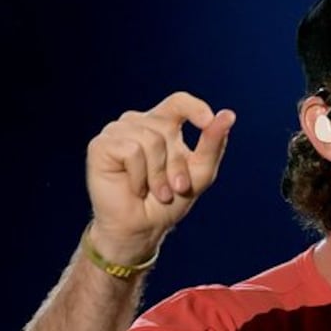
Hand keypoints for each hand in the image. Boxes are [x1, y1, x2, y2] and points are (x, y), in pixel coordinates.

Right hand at [85, 93, 235, 261]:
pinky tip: (134, 188)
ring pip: (150, 140)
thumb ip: (213, 144)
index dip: (194, 108)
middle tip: (173, 189)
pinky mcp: (101, 145)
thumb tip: (229, 115)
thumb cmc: (167, 202)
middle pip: (166, 128)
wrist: (141, 229)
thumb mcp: (199, 173)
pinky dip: (139, 177)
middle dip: (176, 164)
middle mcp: (137, 122)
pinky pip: (132, 151)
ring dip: (158, 175)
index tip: (208, 122)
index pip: (179, 102)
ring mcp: (117, 131)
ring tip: (154, 191)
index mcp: (161, 124)